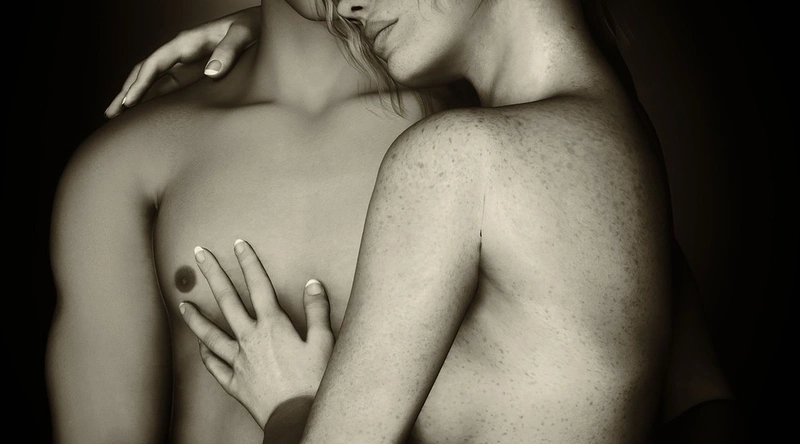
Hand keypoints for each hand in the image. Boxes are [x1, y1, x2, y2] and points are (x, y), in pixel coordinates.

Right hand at [105, 6, 261, 117]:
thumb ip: (227, 52)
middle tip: (110, 114)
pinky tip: (147, 116)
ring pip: (153, 82)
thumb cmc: (250, 28)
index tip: (128, 102)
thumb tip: (210, 73)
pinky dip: (155, 100)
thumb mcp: (241, 36)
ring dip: (136, 98)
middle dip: (127, 92)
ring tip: (118, 117)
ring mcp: (185, 64)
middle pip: (145, 73)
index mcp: (185, 43)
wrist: (261, 27)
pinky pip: (169, 88)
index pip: (154, 64)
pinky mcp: (194, 74)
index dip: (139, 83)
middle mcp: (180, 53)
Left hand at [180, 240, 333, 428]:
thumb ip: (316, 310)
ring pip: (210, 334)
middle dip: (213, 274)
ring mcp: (239, 361)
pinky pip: (215, 366)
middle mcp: (250, 339)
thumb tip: (312, 284)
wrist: (297, 418)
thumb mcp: (323, 342)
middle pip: (227, 301)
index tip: (238, 244)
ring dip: (195, 317)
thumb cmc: (313, 381)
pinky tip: (198, 347)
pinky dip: (205, 355)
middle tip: (198, 253)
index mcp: (273, 326)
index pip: (258, 286)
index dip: (248, 263)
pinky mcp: (235, 382)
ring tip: (182, 303)